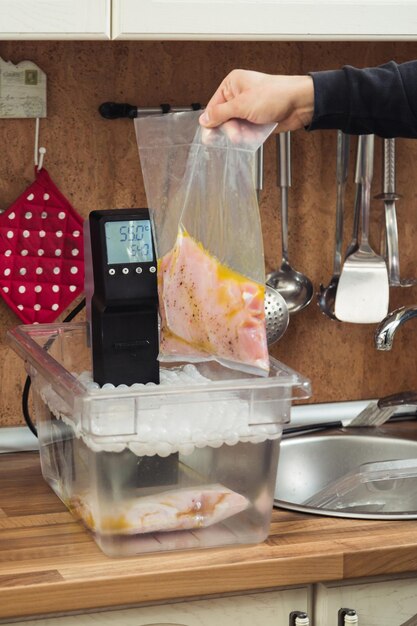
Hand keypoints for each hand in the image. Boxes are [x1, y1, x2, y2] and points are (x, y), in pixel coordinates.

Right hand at [199, 69, 313, 130]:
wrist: (299, 103)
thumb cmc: (275, 95)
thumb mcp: (242, 105)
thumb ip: (220, 113)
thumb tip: (204, 119)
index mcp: (232, 84)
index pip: (214, 106)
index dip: (212, 121)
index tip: (210, 135)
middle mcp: (239, 95)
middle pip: (224, 119)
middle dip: (230, 129)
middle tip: (236, 134)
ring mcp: (249, 108)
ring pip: (235, 128)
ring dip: (240, 134)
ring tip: (247, 135)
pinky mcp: (257, 120)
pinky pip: (246, 132)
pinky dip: (249, 136)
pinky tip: (254, 135)